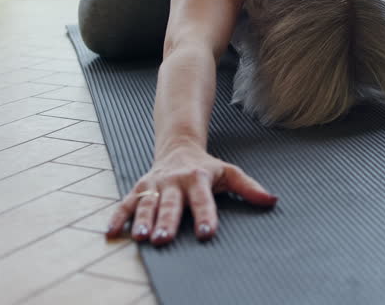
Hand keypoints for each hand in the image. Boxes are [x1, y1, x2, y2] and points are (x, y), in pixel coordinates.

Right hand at [105, 148, 276, 244]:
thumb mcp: (229, 173)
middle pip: (171, 203)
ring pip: (146, 203)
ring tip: (140, 236)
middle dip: (167, 221)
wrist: (178, 146)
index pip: (203, 200)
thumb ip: (250, 188)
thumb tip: (272, 200)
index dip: (205, 216)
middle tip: (164, 239)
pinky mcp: (139, 188)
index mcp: (198, 178)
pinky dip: (117, 216)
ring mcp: (155, 185)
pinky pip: (126, 202)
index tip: (206, 232)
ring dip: (142, 220)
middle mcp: (174, 181)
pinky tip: (111, 232)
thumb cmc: (207, 166)